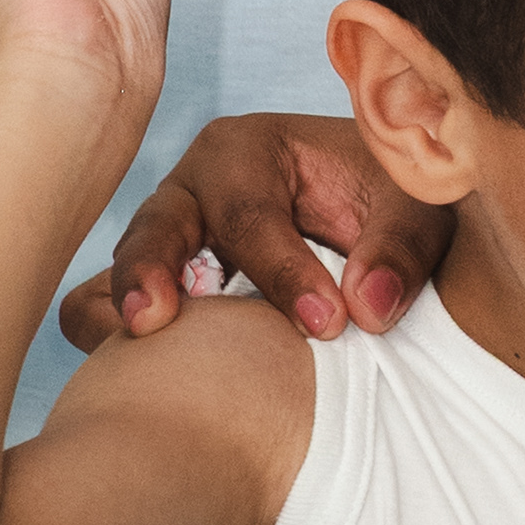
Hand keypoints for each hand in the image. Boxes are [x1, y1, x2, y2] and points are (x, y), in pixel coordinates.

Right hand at [57, 109, 454, 350]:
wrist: (373, 214)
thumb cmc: (390, 200)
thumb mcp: (418, 209)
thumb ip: (400, 249)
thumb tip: (369, 307)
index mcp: (247, 149)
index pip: (252, 215)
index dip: (286, 273)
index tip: (330, 324)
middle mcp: (192, 189)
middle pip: (157, 228)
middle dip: (152, 270)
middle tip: (155, 321)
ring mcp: (166, 239)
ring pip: (125, 267)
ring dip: (126, 307)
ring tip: (133, 347)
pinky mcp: (157, 284)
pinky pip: (106, 302)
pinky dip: (109, 330)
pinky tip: (130, 375)